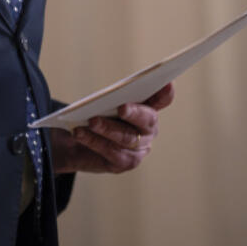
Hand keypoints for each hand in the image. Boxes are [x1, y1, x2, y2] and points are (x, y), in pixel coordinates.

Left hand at [50, 83, 173, 173]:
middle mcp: (149, 129)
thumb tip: (106, 96)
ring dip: (107, 128)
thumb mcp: (102, 103)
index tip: (168, 83)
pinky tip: (80, 133)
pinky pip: (112, 153)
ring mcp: (140, 148)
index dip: (166, 93)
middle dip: (135, 113)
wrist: (77, 144)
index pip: (162, 99)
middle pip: (147, 120)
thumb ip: (111, 97)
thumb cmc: (95, 116)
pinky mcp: (126, 162)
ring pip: (127, 138)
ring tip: (92, 121)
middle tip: (122, 107)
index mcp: (147, 107)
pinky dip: (95, 141)